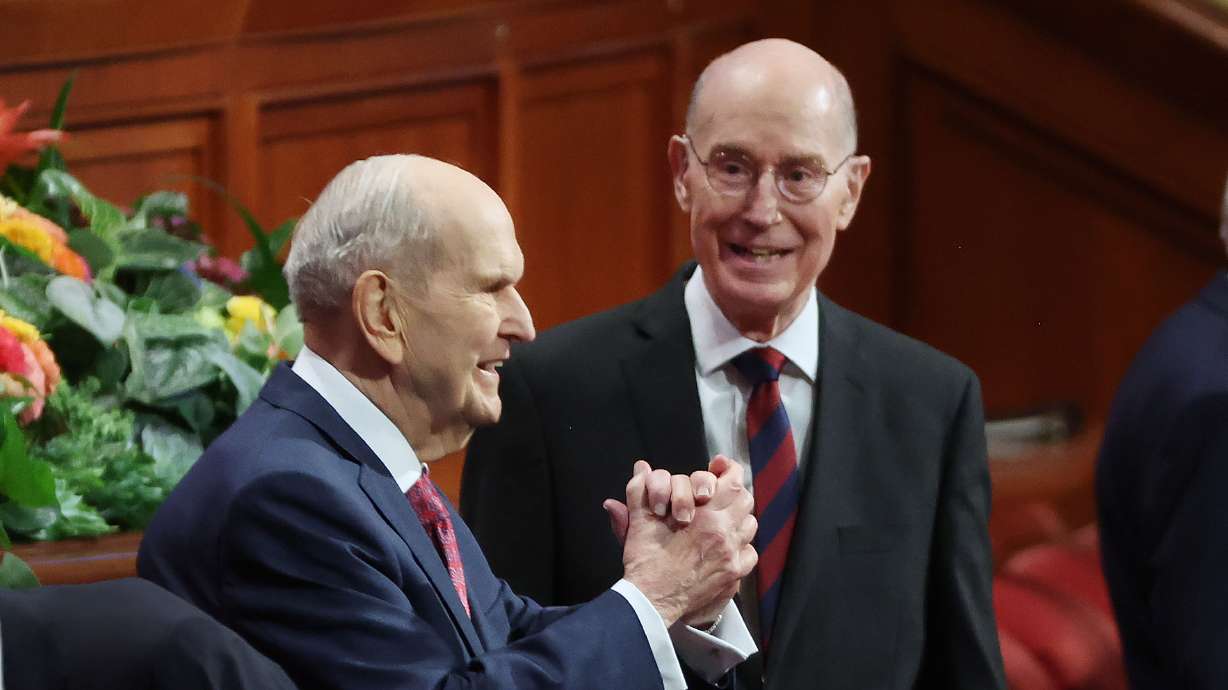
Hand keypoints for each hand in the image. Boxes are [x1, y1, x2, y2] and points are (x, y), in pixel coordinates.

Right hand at [614, 456, 756, 626]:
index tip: (720, 468)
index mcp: (705, 515)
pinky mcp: (733, 573)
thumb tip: (642, 468)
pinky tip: (725, 546)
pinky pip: (750, 552)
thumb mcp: (638, 520)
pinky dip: (741, 545)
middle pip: (745, 499)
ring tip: (721, 519)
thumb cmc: (646, 561)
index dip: (729, 470)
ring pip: (750, 524)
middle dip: (733, 492)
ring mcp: (732, 554)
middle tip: (718, 493)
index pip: (733, 480)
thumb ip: (640, 489)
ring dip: (737, 517)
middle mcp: (724, 532)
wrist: (652, 600)